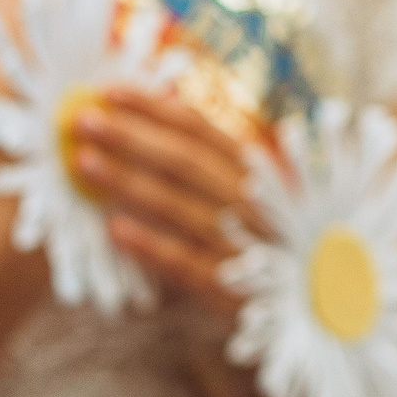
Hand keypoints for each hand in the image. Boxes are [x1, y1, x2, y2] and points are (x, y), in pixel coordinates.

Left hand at [72, 88, 257, 314]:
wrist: (314, 305)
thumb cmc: (275, 240)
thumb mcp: (259, 190)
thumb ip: (214, 153)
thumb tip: (165, 100)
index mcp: (258, 171)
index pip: (200, 129)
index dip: (153, 108)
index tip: (109, 90)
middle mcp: (252, 200)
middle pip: (184, 160)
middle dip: (131, 136)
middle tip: (81, 120)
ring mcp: (240, 243)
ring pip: (178, 206)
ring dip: (129, 182)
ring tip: (84, 163)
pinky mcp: (228, 288)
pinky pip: (183, 263)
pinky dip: (150, 246)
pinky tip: (114, 230)